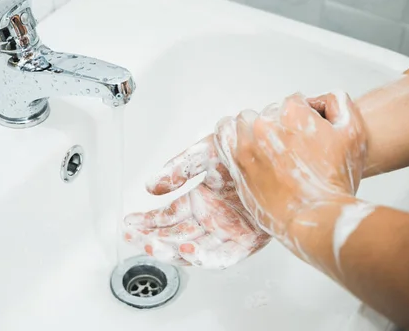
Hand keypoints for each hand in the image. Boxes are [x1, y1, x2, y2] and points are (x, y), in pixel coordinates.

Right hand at [123, 135, 270, 268]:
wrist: (279, 153)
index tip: (129, 223)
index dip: (148, 222)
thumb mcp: (207, 154)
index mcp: (201, 200)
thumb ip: (178, 169)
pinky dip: (203, 257)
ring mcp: (227, 231)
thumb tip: (151, 187)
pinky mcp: (246, 242)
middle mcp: (212, 218)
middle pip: (176, 236)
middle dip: (153, 239)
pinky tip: (186, 249)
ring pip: (193, 249)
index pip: (168, 217)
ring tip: (152, 244)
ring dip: (171, 250)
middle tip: (133, 238)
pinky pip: (222, 256)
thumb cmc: (249, 151)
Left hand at [214, 92, 367, 253]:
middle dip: (280, 124)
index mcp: (292, 113)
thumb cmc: (336, 181)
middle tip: (292, 147)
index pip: (294, 101)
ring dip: (254, 128)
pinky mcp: (237, 163)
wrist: (317, 218)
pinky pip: (223, 136)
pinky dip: (232, 138)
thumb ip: (339, 104)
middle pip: (269, 112)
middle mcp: (266, 125)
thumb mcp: (354, 134)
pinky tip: (246, 147)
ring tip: (268, 146)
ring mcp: (248, 145)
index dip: (304, 116)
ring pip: (244, 121)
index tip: (309, 135)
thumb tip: (322, 98)